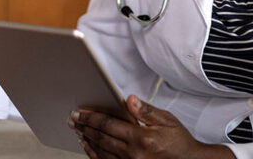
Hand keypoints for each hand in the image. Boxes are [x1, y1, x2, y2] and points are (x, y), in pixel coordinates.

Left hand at [68, 95, 233, 158]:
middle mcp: (134, 154)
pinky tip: (89, 147)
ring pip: (102, 152)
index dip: (91, 117)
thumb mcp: (167, 121)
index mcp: (142, 138)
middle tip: (73, 119)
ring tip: (77, 130)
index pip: (109, 125)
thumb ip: (145, 111)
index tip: (79, 112)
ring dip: (87, 140)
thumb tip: (129, 99)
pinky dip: (95, 155)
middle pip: (102, 138)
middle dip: (85, 127)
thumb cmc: (180, 142)